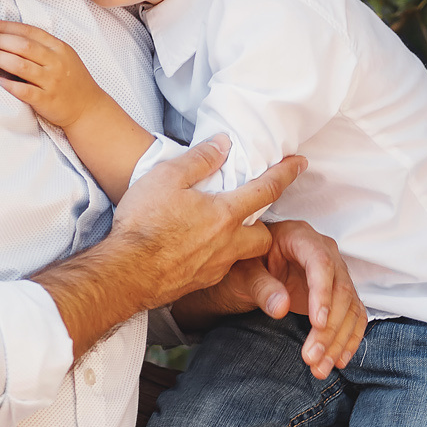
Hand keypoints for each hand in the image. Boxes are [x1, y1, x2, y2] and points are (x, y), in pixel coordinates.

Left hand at [0, 19, 102, 129]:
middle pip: (23, 46)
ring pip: (21, 66)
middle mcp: (56, 63)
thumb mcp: (63, 57)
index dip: (7, 27)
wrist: (88, 108)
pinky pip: (25, 91)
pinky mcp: (47, 100)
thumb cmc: (72, 81)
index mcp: (59, 48)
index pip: (29, 32)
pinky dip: (9, 85)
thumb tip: (8, 38)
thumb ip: (42, 47)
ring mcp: (52, 82)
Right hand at [32, 137, 305, 357]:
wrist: (125, 273)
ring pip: (242, 254)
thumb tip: (223, 144)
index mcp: (225, 214)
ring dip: (240, 243)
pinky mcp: (199, 282)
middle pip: (264, 236)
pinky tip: (195, 250)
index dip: (286, 173)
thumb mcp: (167, 176)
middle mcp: (228, 243)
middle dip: (264, 225)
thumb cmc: (144, 223)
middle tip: (250, 214)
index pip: (266, 189)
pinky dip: (215, 258)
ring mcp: (215, 267)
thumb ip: (199, 159)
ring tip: (221, 232)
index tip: (300, 163)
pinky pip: (218, 269)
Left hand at [174, 221, 368, 378]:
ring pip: (350, 307)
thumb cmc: (244, 264)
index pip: (321, 263)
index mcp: (300, 237)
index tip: (317, 323)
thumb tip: (281, 307)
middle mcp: (325, 252)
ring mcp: (335, 273)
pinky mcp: (338, 294)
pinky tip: (337, 360)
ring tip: (320, 368)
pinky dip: (349, 339)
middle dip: (329, 328)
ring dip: (338, 340)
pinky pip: (353, 316)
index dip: (322, 294)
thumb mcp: (243, 272)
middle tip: (311, 357)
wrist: (249, 269)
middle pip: (340, 289)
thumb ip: (261, 286)